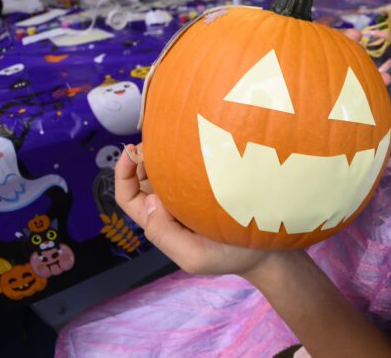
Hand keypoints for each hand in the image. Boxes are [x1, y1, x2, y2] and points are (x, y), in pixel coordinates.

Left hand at [116, 144, 274, 277]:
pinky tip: (193, 142)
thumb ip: (165, 234)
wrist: (267, 250)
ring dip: (161, 152)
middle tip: (155, 137)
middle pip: (142, 178)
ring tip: (170, 135)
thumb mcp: (193, 256)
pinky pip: (187, 166)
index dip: (123, 174)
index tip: (132, 151)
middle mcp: (169, 206)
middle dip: (141, 157)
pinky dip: (184, 153)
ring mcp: (188, 194)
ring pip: (163, 170)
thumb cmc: (231, 256)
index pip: (129, 197)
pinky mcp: (208, 183)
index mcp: (161, 223)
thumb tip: (150, 201)